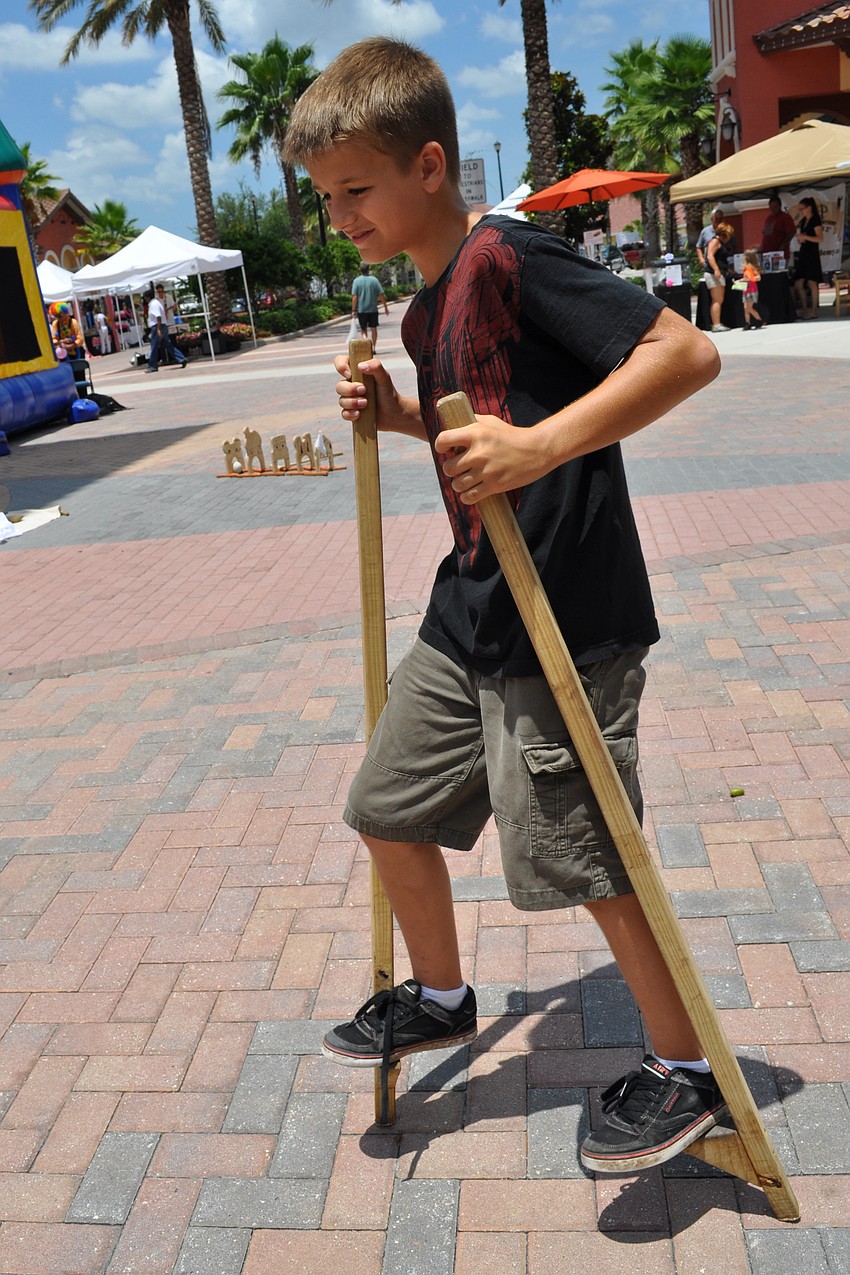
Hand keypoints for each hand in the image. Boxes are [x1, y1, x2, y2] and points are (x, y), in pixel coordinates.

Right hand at [334, 352, 404, 430]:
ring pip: (341, 401)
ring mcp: (351, 399)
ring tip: (366, 403)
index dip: (340, 366)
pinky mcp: (352, 412)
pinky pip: (344, 413)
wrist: (394, 413)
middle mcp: (351, 385)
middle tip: (364, 390)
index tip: (350, 374)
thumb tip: (360, 366)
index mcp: (357, 372)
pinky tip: (359, 414)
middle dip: (349, 389)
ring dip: (352, 402)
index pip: (341, 362)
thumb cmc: (389, 393)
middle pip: (339, 386)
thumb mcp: (385, 377)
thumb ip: (376, 367)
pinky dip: (351, 414)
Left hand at [434, 414, 551, 502]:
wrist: (537, 450)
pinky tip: (470, 493)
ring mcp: (486, 470)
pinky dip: (467, 496)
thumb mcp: (491, 422)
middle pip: (448, 468)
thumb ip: (471, 422)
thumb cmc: (512, 435)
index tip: (445, 450)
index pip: (443, 440)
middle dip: (451, 469)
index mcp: (475, 433)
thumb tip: (452, 423)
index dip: (440, 446)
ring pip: (457, 484)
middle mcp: (478, 452)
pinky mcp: (494, 485)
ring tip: (465, 481)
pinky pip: (469, 496)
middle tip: (459, 469)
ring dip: (459, 484)